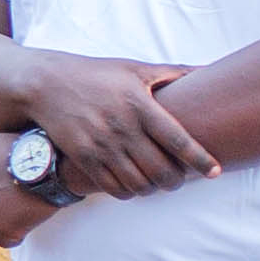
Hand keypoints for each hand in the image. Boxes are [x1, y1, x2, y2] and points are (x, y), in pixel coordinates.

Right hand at [20, 55, 214, 202]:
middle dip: (176, 181)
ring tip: (158, 184)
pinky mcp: (83, 157)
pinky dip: (128, 192)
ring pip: (137, 183)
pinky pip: (111, 186)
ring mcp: (100, 144)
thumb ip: (173, 72)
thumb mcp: (135, 68)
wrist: (45, 83)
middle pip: (160, 169)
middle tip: (181, 179)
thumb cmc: (96, 74)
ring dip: (153, 189)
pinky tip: (133, 186)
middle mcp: (121, 127)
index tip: (214, 171)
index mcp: (140, 104)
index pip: (178, 139)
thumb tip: (210, 70)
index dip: (199, 159)